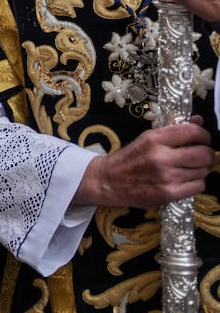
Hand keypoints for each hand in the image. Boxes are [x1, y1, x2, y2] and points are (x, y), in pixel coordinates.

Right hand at [72, 117, 212, 207]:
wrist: (108, 181)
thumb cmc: (129, 159)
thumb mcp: (146, 139)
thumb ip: (173, 130)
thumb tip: (199, 120)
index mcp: (154, 139)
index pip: (193, 132)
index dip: (204, 136)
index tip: (202, 140)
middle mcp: (161, 157)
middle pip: (204, 154)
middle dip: (206, 155)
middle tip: (199, 156)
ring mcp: (166, 177)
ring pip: (203, 171)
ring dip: (199, 170)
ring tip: (187, 170)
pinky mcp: (169, 194)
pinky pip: (199, 187)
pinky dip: (195, 184)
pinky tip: (184, 181)